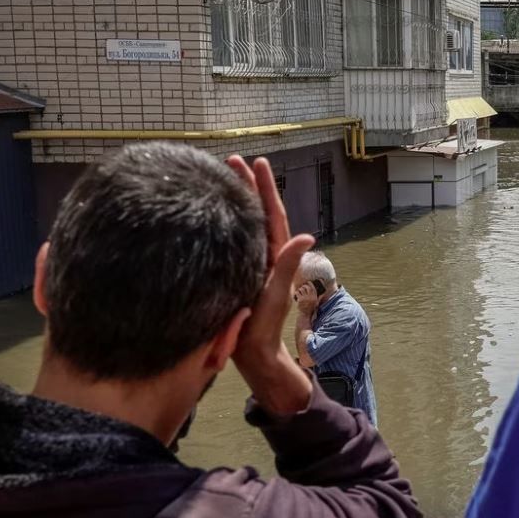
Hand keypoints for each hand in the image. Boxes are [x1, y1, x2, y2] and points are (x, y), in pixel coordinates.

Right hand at [226, 156, 314, 413]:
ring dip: (235, 201)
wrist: (251, 357)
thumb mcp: (275, 296)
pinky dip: (224, 222)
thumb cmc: (263, 330)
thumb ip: (287, 266)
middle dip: (246, 186)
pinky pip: (231, 240)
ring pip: (244, 224)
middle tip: (231, 160)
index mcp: (274, 257)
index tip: (256, 162)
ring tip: (221, 177)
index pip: (271, 215)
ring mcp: (250, 264)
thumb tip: (307, 235)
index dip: (264, 188)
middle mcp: (263, 256)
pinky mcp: (236, 273)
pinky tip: (211, 215)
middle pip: (256, 213)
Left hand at [295, 283, 319, 315]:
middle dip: (304, 286)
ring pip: (302, 289)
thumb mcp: (316, 303)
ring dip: (300, 289)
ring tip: (299, 291)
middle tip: (303, 286)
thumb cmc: (311, 308)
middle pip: (307, 287)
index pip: (313, 288)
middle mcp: (310, 297)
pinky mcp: (300, 300)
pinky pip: (297, 293)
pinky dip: (296, 292)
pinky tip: (296, 294)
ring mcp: (305, 298)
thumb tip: (323, 293)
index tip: (308, 282)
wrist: (305, 314)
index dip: (310, 284)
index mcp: (315, 297)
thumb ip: (319, 298)